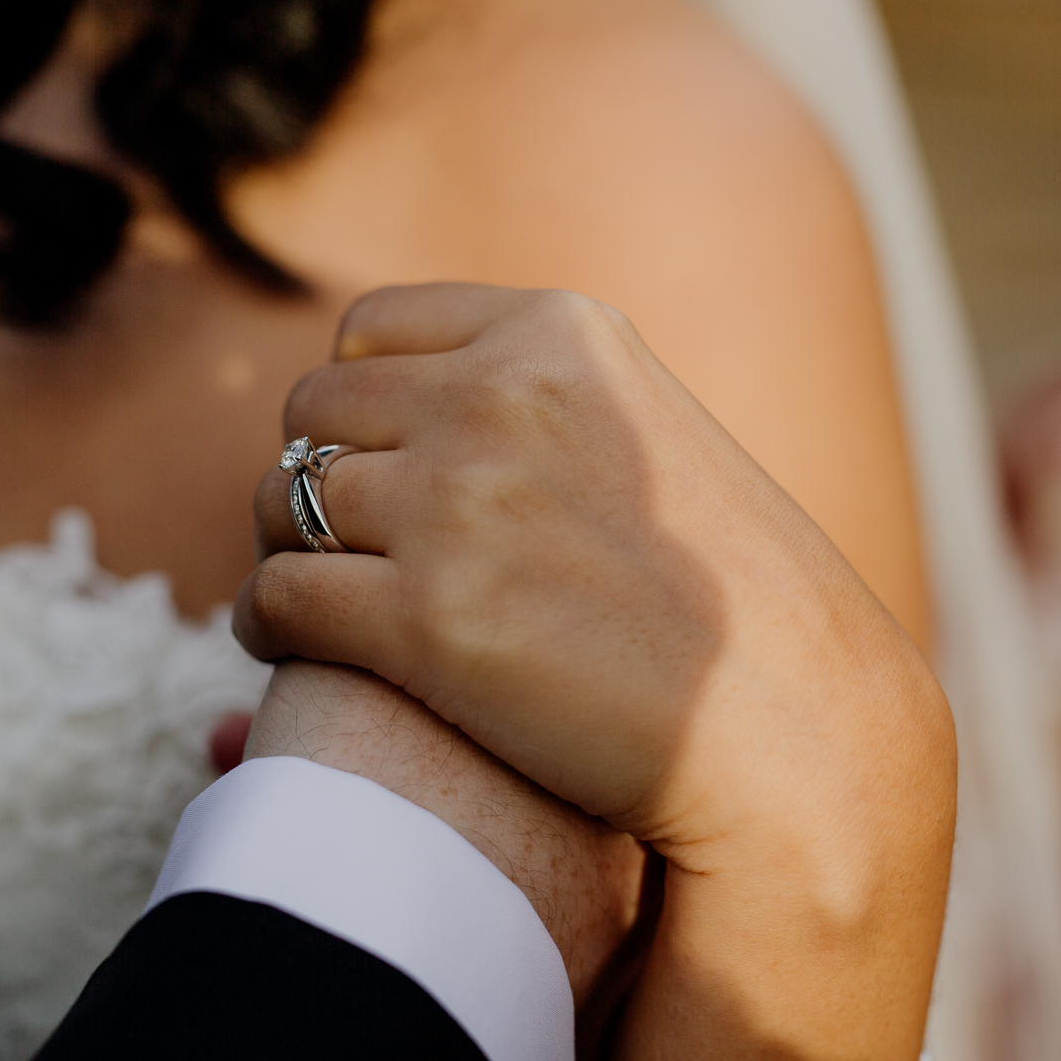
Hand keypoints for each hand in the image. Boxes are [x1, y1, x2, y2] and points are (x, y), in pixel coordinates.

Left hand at [238, 285, 954, 1060]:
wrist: (795, 729)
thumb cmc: (729, 600)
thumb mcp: (647, 434)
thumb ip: (542, 398)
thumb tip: (409, 403)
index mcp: (560, 334)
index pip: (369, 331)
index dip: (351, 403)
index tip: (364, 462)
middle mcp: (500, 396)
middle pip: (314, 412)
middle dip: (311, 476)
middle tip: (327, 543)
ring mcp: (460, 503)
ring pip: (283, 502)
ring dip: (283, 551)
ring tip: (309, 598)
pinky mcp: (426, 619)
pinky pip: (276, 598)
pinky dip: (265, 624)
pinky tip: (288, 652)